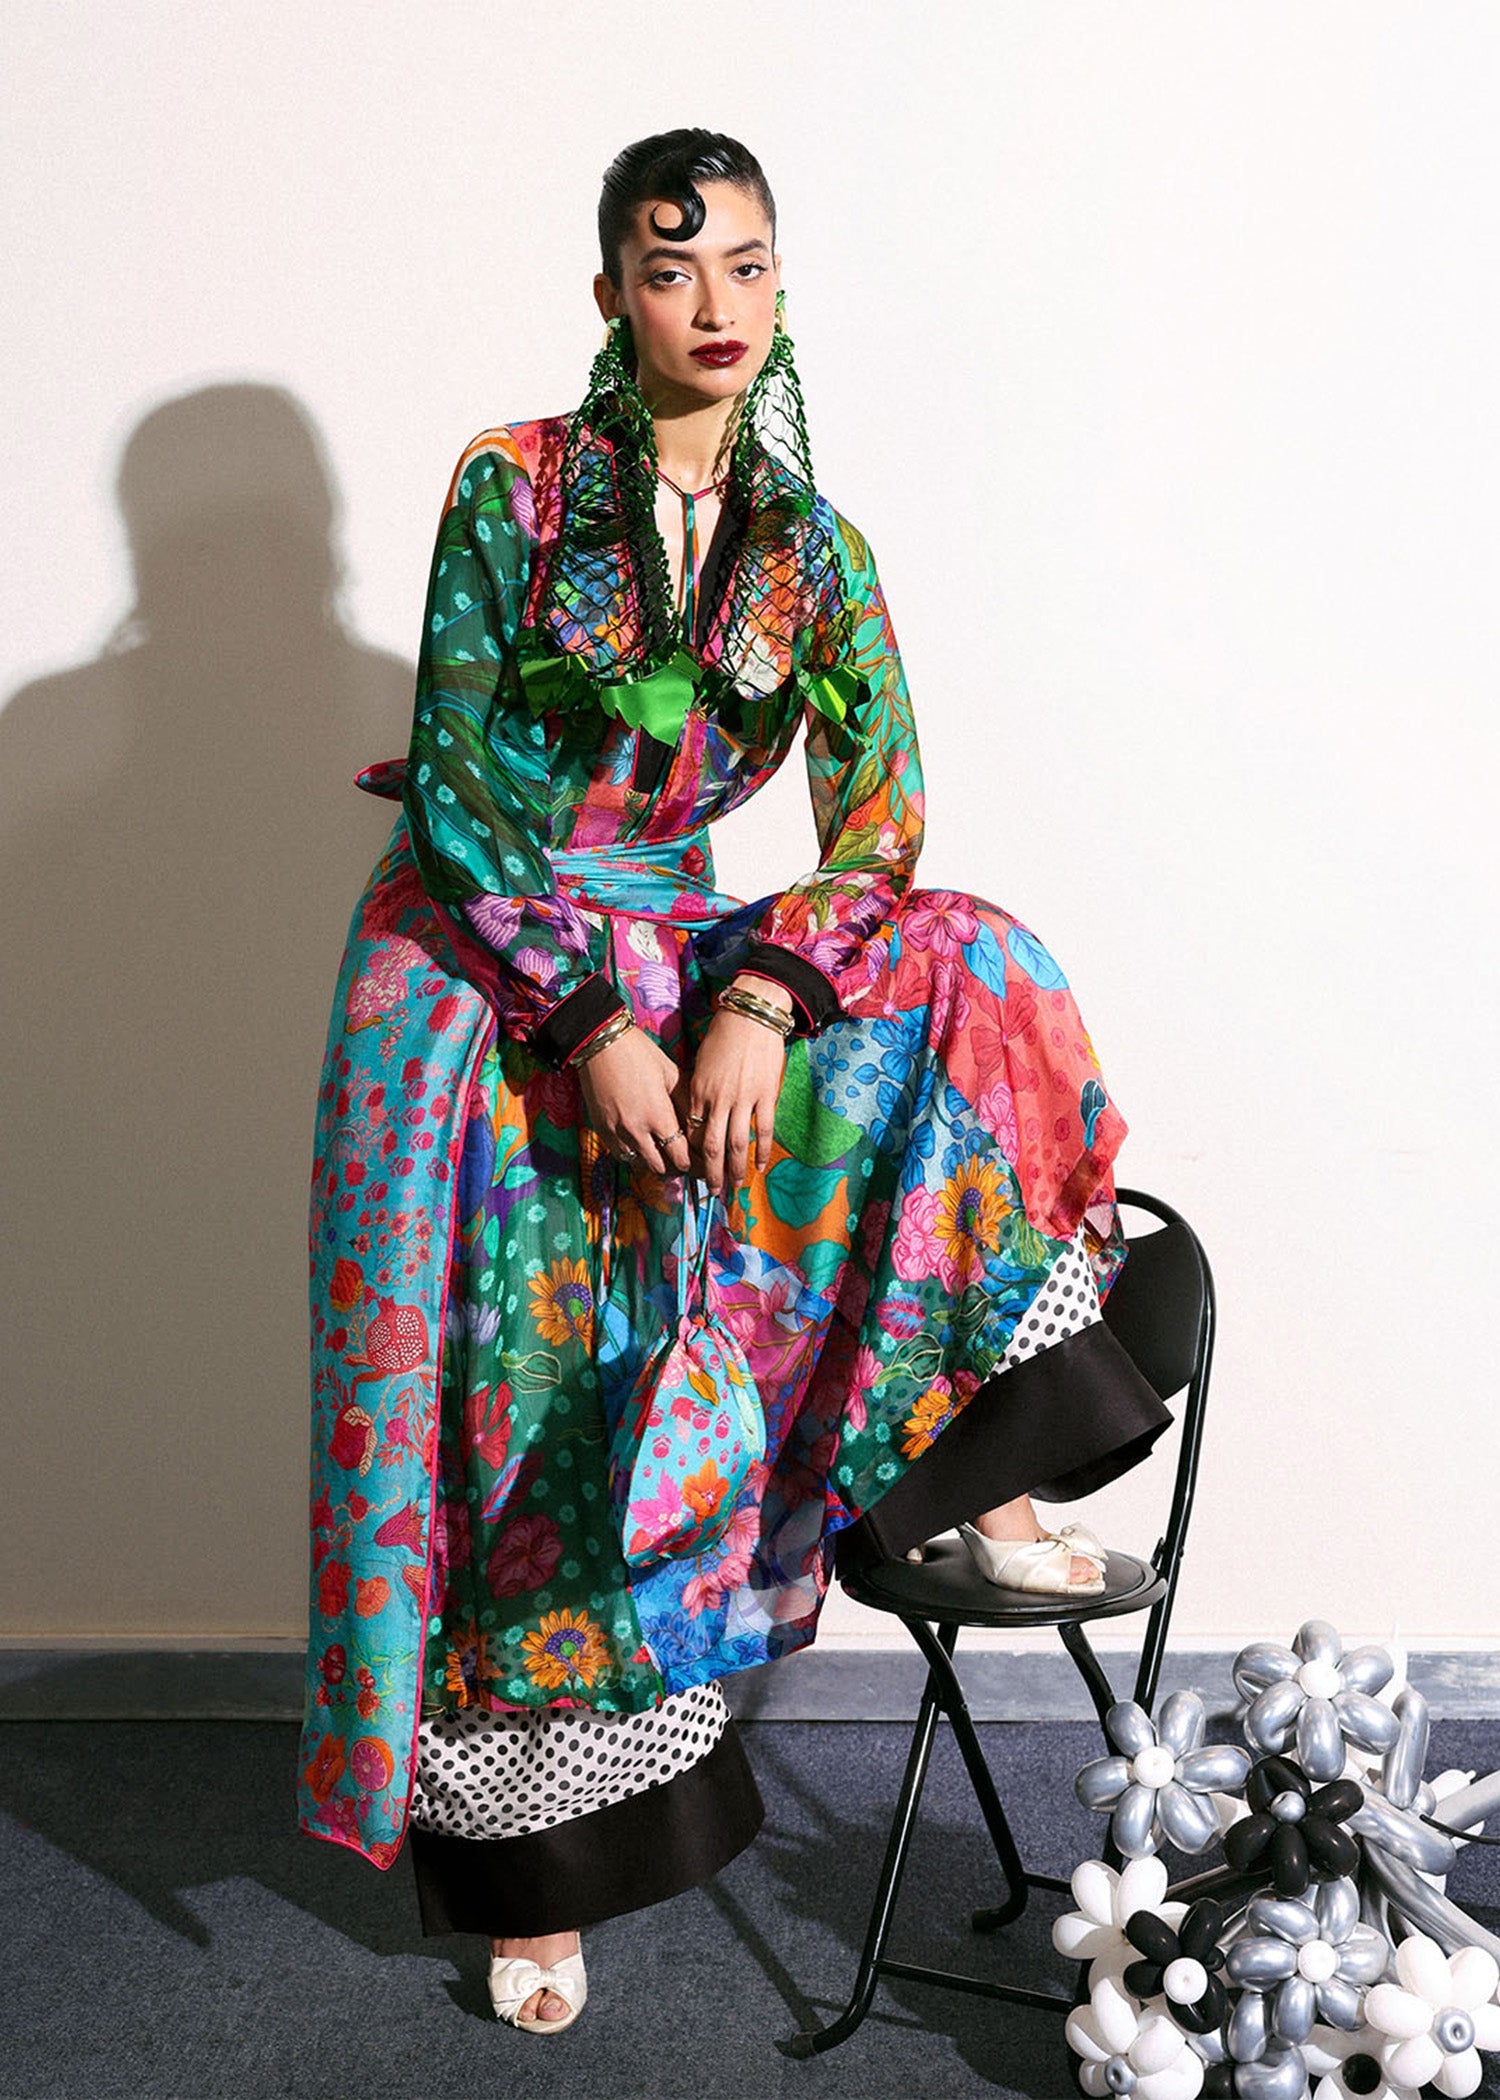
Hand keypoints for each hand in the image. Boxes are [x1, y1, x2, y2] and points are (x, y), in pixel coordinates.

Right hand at [574, 1025, 692, 1177]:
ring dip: (652, 1163)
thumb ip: (684, 1102)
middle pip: (661, 1167)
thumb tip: (696, 1123)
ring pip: (639, 1165)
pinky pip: (620, 1154)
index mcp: (658, 1116)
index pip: (680, 1156)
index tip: (696, 1161)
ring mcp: (616, 1131)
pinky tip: (640, 1145)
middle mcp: (636, 1130)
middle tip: (682, 1161)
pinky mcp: (601, 1128)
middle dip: (674, 1167)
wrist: (600, 1043)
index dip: (691, 1163)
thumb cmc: (639, 1053)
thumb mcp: (670, 1074)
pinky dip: (632, 1154)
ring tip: (661, 1155)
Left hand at [676, 973, 792, 1198]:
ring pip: (737, 1143)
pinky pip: (762, 1130)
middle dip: (710, 1173)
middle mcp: (717, 1099)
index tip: (693, 1170)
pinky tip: (759, 1166)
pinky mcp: (765, 1095)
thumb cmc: (724, 1035)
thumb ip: (699, 1089)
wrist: (751, 1016)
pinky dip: (761, 1150)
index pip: (692, 1131)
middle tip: (711, 1192)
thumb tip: (698, 1113)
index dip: (692, 1154)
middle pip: (712, 1146)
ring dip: (734, 1169)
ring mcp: (742, 1099)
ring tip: (734, 1187)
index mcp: (698, 1090)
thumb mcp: (701, 1062)